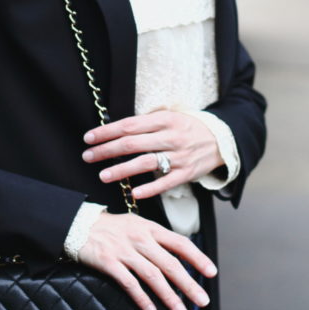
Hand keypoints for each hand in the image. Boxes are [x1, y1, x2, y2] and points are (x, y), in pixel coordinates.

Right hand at [77, 210, 215, 309]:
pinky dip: (142, 298)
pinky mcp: (109, 262)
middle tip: (203, 301)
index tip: (212, 272)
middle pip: (170, 263)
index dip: (198, 258)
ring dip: (169, 295)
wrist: (80, 225)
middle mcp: (140, 238)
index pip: (180, 243)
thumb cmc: (112, 228)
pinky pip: (129, 283)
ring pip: (153, 275)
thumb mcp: (137, 225)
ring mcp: (124, 250)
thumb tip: (178, 257)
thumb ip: (156, 239)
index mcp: (150, 228)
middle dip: (189, 283)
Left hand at [82, 110, 222, 200]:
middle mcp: (171, 136)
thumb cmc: (186, 128)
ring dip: (122, 170)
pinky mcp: (186, 173)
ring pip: (146, 163)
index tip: (88, 138)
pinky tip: (133, 193)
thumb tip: (115, 129)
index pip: (129, 125)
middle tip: (88, 156)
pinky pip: (165, 183)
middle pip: (133, 143)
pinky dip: (149, 189)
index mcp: (165, 119)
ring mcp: (179, 156)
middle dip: (107, 150)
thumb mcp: (169, 117)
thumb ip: (146, 123)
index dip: (107, 132)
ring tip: (103, 175)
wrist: (220, 140)